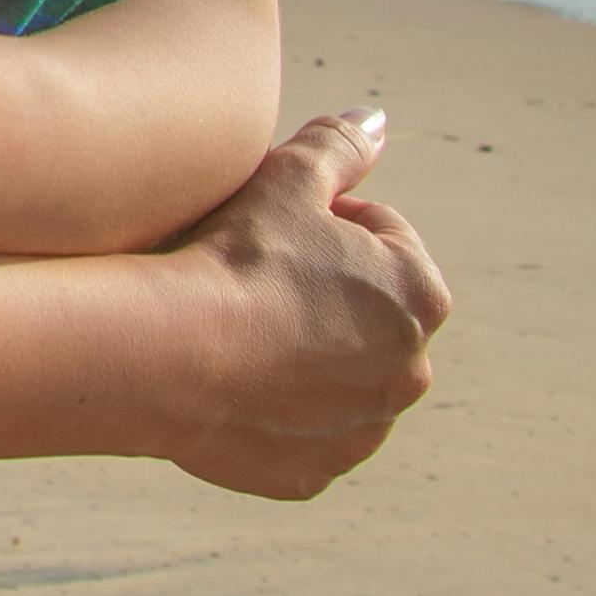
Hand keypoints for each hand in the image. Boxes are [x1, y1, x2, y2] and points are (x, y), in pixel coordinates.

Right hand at [154, 110, 451, 499]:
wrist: (175, 353)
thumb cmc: (240, 255)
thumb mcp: (291, 177)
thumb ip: (340, 145)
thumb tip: (375, 122)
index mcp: (420, 295)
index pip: (379, 237)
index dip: (322, 219)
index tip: (273, 227)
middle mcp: (410, 371)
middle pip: (363, 313)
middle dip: (320, 293)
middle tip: (253, 276)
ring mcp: (363, 430)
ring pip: (335, 378)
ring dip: (302, 355)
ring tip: (237, 329)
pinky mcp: (314, 474)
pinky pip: (299, 434)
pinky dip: (273, 412)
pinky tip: (230, 382)